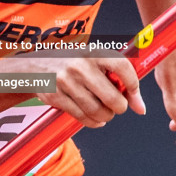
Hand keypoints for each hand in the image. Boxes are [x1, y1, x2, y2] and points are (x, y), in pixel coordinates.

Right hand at [29, 55, 145, 127]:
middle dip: (120, 107)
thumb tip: (140, 107)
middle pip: (112, 98)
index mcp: (93, 52)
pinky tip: (95, 118)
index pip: (122, 67)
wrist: (35, 66)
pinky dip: (94, 122)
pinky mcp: (56, 97)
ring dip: (107, 116)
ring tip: (106, 112)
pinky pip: (82, 118)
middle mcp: (80, 66)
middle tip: (117, 106)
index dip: (133, 85)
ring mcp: (66, 82)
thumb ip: (117, 77)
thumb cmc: (72, 63)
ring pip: (98, 111)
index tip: (134, 95)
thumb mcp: (93, 60)